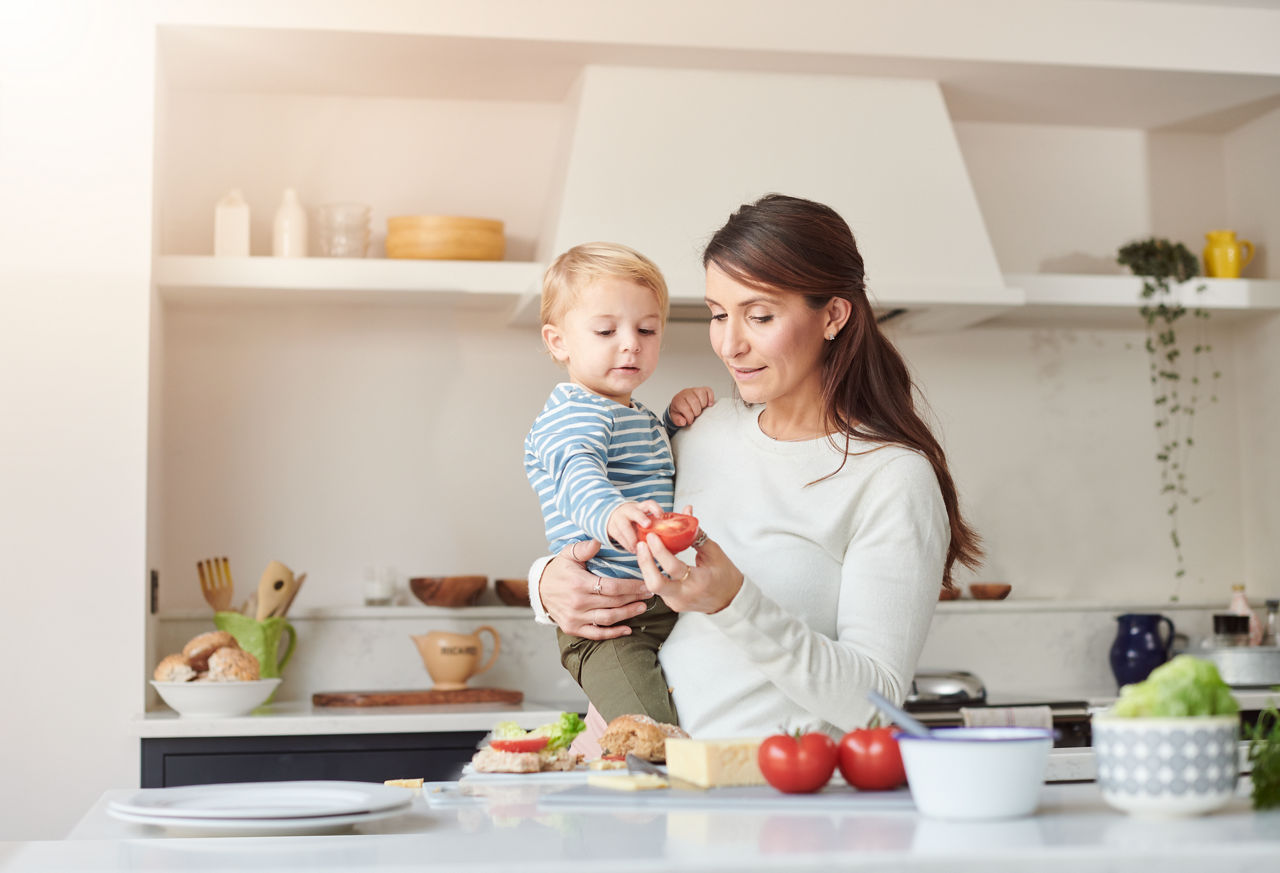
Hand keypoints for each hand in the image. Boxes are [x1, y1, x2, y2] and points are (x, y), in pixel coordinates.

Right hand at [539, 539, 653, 639]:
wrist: (539, 590)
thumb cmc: (558, 570)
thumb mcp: (567, 554)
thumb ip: (583, 548)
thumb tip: (598, 542)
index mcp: (579, 583)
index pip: (611, 587)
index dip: (631, 586)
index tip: (645, 584)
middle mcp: (578, 602)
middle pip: (613, 602)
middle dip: (634, 598)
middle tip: (650, 593)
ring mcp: (576, 617)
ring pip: (608, 618)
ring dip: (628, 614)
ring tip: (642, 608)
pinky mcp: (573, 628)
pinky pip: (596, 634)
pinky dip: (613, 634)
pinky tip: (628, 629)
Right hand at [606, 500, 662, 551]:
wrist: (612, 515)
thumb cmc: (633, 519)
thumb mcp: (643, 516)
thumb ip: (654, 524)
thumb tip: (670, 539)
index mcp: (641, 508)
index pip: (649, 504)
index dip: (655, 509)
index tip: (661, 515)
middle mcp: (630, 511)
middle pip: (635, 513)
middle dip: (641, 518)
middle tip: (647, 525)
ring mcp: (620, 518)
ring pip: (625, 527)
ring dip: (633, 538)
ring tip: (639, 548)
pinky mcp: (612, 528)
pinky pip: (619, 537)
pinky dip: (627, 545)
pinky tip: (633, 550)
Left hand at [636, 506, 742, 613]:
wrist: (730, 601)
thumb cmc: (725, 576)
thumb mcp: (714, 552)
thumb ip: (696, 534)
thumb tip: (685, 513)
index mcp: (700, 582)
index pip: (673, 567)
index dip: (659, 550)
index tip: (652, 535)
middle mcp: (686, 595)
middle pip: (655, 583)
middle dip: (645, 562)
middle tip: (641, 544)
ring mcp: (677, 602)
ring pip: (653, 586)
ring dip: (646, 566)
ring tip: (643, 549)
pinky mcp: (673, 604)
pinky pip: (658, 588)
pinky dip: (653, 572)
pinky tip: (652, 560)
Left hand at [668, 386, 714, 427]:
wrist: (681, 402)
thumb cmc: (679, 409)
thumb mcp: (675, 416)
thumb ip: (677, 420)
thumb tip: (683, 422)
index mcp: (678, 400)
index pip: (685, 407)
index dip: (689, 416)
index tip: (690, 420)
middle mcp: (686, 393)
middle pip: (695, 402)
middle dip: (696, 412)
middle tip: (695, 415)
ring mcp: (694, 390)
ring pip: (702, 396)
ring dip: (703, 406)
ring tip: (700, 409)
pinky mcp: (702, 389)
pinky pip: (709, 391)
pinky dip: (710, 399)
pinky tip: (708, 404)